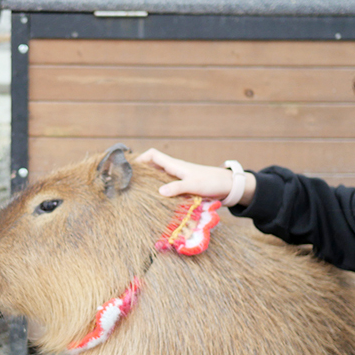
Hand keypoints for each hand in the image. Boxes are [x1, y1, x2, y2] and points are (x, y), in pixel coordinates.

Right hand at [136, 148, 254, 205]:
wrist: (227, 185)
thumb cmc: (211, 182)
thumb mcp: (193, 185)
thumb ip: (177, 188)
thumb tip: (159, 192)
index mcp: (175, 165)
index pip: (153, 155)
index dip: (140, 158)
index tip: (128, 167)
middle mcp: (174, 170)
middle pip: (152, 166)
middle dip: (140, 172)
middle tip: (128, 183)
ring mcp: (177, 178)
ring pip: (158, 177)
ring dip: (148, 182)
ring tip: (137, 193)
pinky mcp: (182, 186)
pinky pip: (165, 186)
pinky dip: (158, 190)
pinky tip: (154, 200)